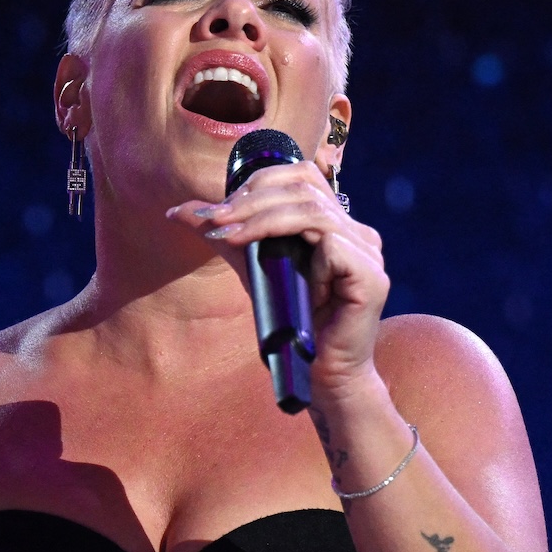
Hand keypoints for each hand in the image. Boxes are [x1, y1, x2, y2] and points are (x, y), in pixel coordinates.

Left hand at [166, 160, 389, 395]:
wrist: (318, 374)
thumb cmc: (290, 323)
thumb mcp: (252, 269)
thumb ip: (226, 236)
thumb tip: (179, 210)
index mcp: (336, 223)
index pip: (302, 176)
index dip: (258, 183)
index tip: (218, 210)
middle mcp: (357, 231)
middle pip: (304, 188)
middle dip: (251, 202)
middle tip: (214, 221)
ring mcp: (369, 252)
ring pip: (313, 213)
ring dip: (263, 222)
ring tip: (228, 238)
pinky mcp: (372, 277)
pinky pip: (332, 247)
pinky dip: (303, 260)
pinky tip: (290, 283)